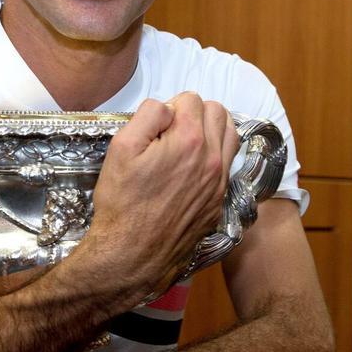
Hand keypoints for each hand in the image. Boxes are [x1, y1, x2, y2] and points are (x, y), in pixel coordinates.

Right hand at [80, 93, 239, 301]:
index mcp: (189, 140)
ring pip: (229, 135)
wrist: (133, 254)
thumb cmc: (122, 203)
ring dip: (210, 131)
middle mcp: (212, 159)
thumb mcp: (122, 147)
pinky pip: (227, 164)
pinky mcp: (218, 200)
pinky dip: (214, 156)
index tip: (156, 126)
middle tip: (170, 132)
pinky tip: (191, 169)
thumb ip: (149, 114)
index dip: (170, 107)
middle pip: (217, 111)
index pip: (192, 98)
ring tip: (185, 144)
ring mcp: (220, 181)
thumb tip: (169, 107)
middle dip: (194, 113)